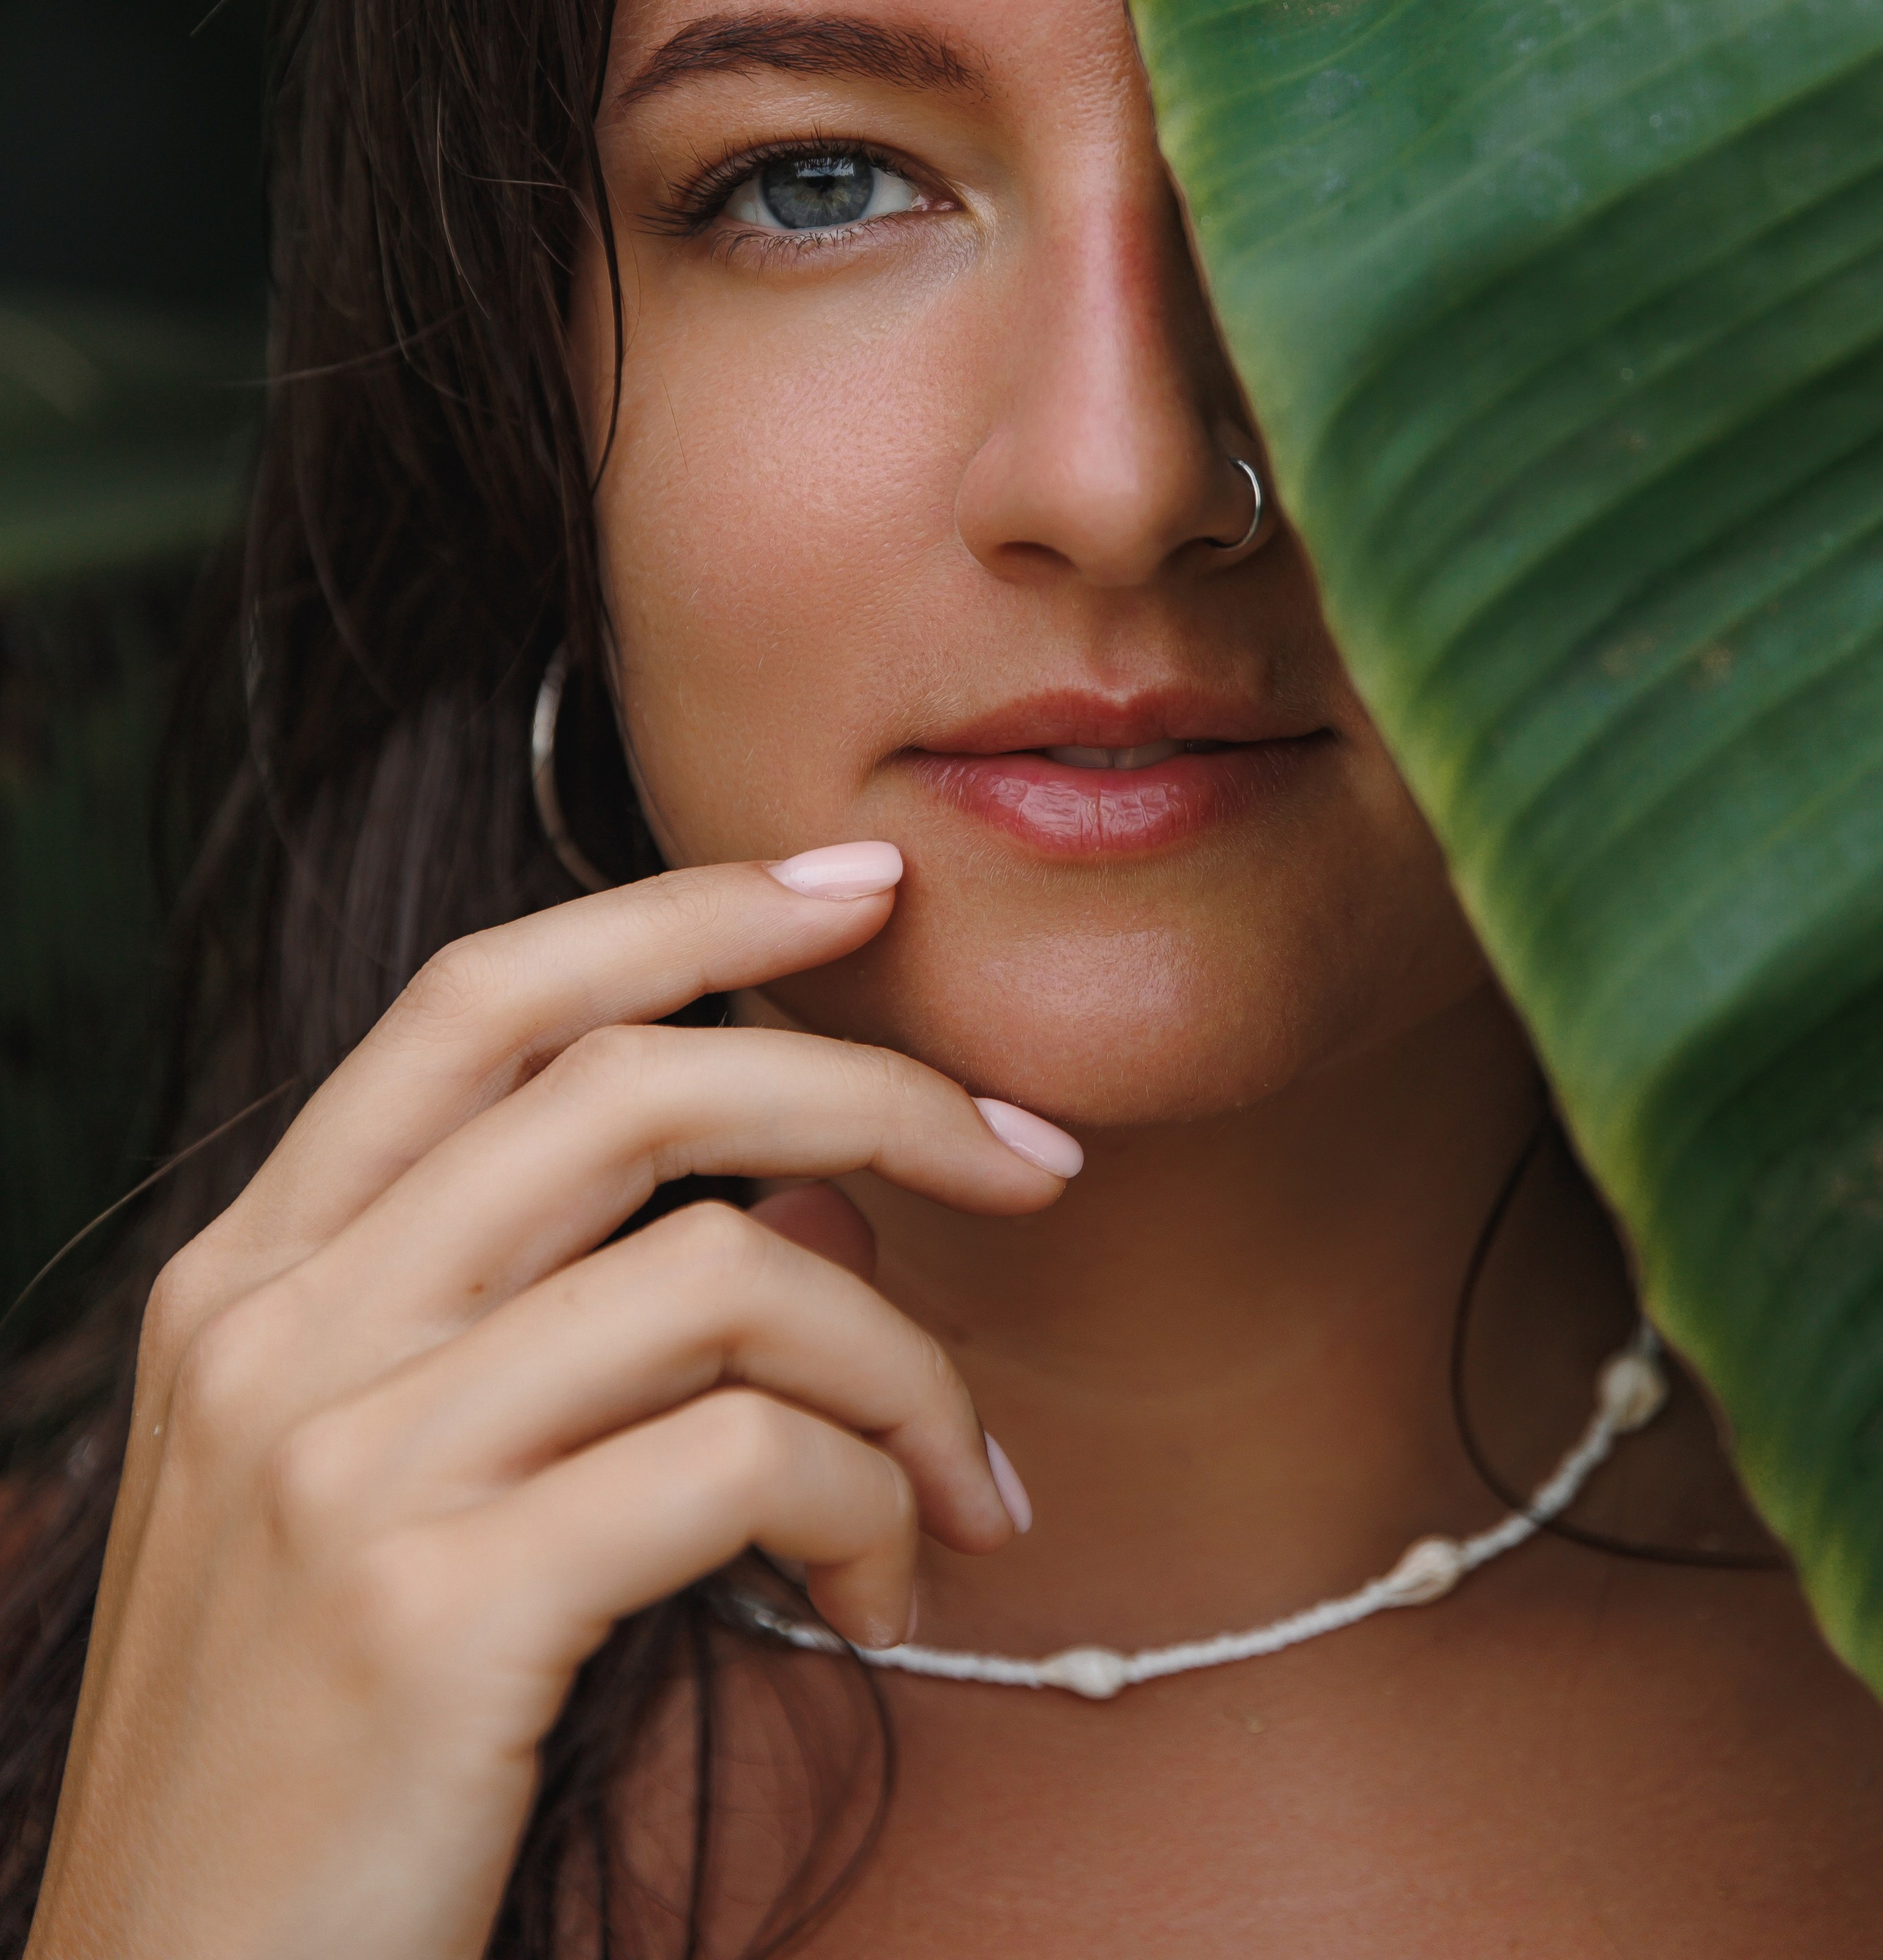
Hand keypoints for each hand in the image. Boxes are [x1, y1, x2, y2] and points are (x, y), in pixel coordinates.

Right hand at [27, 848, 1074, 1959]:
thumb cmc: (317, 1760)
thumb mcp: (394, 1496)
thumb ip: (571, 1325)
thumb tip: (828, 1208)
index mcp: (250, 1277)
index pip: (486, 998)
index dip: (689, 908)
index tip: (864, 888)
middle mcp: (278, 1332)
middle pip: (631, 1089)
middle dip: (874, 1093)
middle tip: (1034, 1159)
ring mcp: (342, 1464)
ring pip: (726, 1272)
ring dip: (908, 1366)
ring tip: (969, 1483)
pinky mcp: (432, 1613)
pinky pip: (743, 1460)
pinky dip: (868, 1502)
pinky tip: (885, 1590)